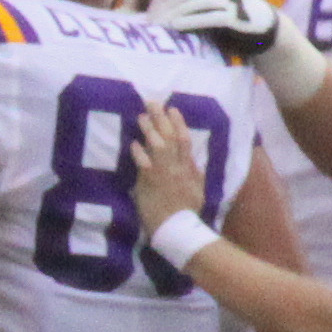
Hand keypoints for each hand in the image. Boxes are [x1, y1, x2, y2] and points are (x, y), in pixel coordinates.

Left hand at [126, 102, 208, 223]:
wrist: (180, 229)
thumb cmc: (186, 212)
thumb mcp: (197, 189)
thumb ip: (193, 173)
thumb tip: (189, 161)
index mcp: (190, 168)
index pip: (185, 140)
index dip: (179, 123)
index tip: (172, 108)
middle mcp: (179, 168)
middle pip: (171, 137)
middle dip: (161, 118)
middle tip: (152, 102)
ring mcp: (166, 175)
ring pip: (158, 147)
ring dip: (149, 131)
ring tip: (141, 117)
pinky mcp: (152, 184)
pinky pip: (145, 165)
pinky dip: (139, 154)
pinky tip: (134, 144)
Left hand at [141, 0, 280, 56]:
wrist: (262, 26)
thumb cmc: (231, 13)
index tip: (151, 7)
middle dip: (168, 5)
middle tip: (151, 17)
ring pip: (198, 2)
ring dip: (177, 13)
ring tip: (161, 22)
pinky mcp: (237, 15)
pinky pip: (211, 16)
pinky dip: (193, 20)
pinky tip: (177, 26)